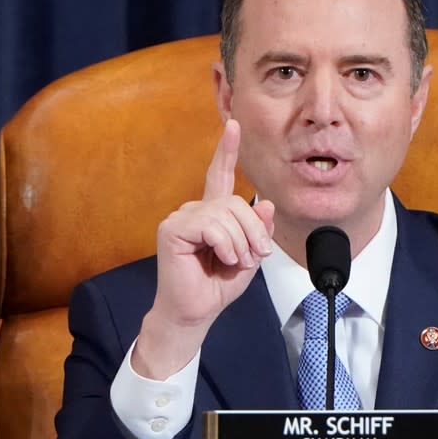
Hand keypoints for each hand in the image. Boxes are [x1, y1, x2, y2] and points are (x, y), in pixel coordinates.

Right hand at [132, 119, 273, 378]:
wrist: (195, 313)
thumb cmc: (217, 286)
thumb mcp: (250, 256)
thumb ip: (258, 229)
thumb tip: (264, 202)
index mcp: (213, 214)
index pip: (220, 176)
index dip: (227, 150)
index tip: (234, 126)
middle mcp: (195, 211)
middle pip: (236, 201)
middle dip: (253, 231)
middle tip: (253, 257)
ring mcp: (182, 218)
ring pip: (227, 212)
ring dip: (241, 243)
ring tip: (235, 262)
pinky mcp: (173, 229)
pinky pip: (212, 225)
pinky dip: (226, 245)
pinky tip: (221, 259)